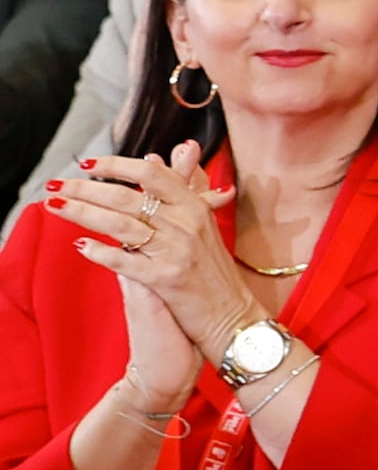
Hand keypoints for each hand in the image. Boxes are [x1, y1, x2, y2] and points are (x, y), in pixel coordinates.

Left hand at [50, 146, 264, 401]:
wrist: (231, 315)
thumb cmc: (213, 269)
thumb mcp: (203, 222)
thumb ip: (182, 185)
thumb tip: (154, 155)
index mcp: (194, 206)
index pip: (151, 173)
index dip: (115, 165)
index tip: (86, 164)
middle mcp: (186, 224)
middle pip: (126, 197)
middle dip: (84, 189)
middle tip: (55, 185)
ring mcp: (176, 252)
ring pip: (120, 225)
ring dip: (81, 213)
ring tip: (54, 206)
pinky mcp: (166, 280)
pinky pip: (125, 261)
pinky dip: (101, 252)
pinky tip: (81, 245)